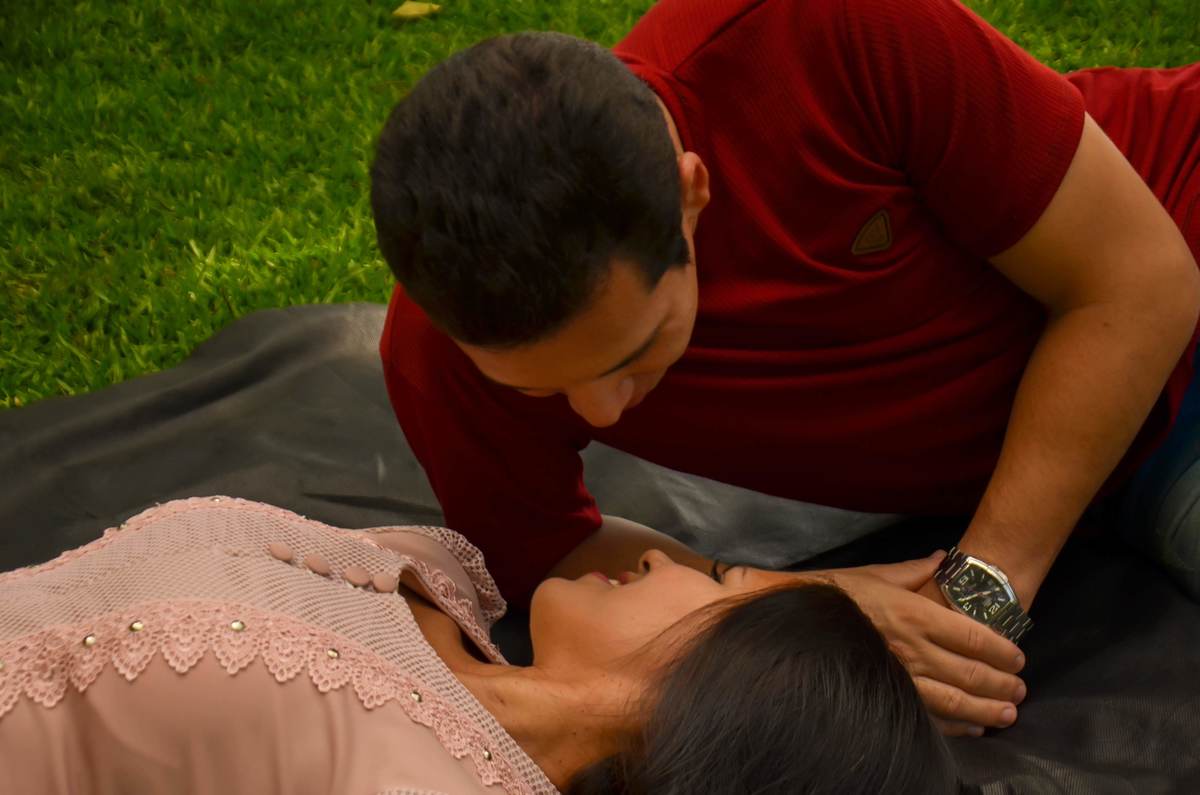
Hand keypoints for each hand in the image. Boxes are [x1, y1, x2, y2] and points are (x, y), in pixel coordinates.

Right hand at [744, 552, 1025, 735]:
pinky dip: (956, 726)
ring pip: (956, 700)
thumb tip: (943, 560)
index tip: (1018, 658)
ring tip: (1008, 714)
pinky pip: (928, 717)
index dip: (1003, 650)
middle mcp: (914, 649)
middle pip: (972, 673)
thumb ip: (915, 571)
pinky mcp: (887, 695)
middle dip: (1002, 684)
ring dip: (987, 709)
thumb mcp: (876, 574)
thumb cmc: (838, 595)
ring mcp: (901, 677)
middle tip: (1020, 690)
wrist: (797, 617)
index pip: (974, 636)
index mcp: (916, 614)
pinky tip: (972, 728)